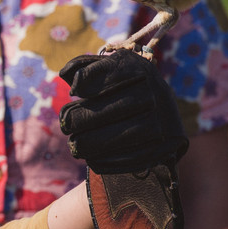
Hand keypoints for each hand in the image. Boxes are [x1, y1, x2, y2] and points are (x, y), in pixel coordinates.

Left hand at [58, 49, 187, 172]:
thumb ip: (83, 68)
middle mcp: (155, 93)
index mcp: (140, 70)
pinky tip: (92, 158)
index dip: (85, 82)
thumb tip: (66, 75)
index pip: (109, 72)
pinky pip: (127, 158)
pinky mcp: (162, 147)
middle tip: (66, 125)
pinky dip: (104, 160)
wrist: (160, 114)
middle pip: (109, 109)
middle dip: (79, 119)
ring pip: (117, 137)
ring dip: (87, 144)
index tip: (73, 91)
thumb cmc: (122, 89)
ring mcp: (162, 122)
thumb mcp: (107, 72)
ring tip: (75, 145)